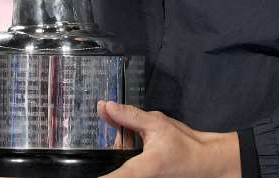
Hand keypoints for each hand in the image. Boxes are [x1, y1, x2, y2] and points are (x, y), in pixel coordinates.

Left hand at [97, 100, 239, 177]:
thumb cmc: (185, 147)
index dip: (91, 174)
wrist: (204, 161)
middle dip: (108, 148)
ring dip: (119, 150)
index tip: (75, 171)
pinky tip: (136, 142)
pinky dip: (126, 152)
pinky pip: (126, 166)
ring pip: (118, 164)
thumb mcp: (157, 124)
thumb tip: (107, 107)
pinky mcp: (142, 176)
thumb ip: (130, 116)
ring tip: (131, 141)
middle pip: (109, 165)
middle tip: (101, 138)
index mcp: (135, 170)